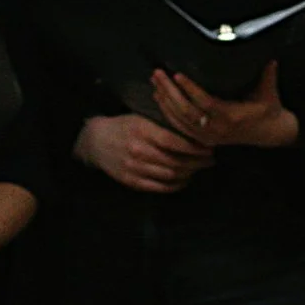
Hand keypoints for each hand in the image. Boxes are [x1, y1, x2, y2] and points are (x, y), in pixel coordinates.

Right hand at [75, 113, 215, 193]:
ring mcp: (134, 168)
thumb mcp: (141, 117)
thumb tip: (193, 126)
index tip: (208, 147)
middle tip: (210, 160)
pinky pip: (159, 187)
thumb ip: (163, 122)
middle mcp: (138, 150)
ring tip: (199, 169)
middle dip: (197, 162)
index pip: (174, 142)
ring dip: (189, 174)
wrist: (95, 141)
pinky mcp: (131, 181)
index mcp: (142, 130)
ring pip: (169, 175)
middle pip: (175, 161)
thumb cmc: (123, 126)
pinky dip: (176, 185)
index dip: (194, 147)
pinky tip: (185, 180)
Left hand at [149, 63, 299, 148]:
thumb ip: (268, 75)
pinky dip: (168, 113)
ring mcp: (209, 136)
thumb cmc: (269, 109)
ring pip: (180, 120)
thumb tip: (270, 57)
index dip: (190, 89)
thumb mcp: (269, 92)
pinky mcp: (204, 139)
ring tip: (155, 82)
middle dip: (169, 92)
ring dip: (165, 101)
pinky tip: (159, 98)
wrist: (270, 134)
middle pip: (186, 111)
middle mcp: (217, 128)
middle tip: (158, 74)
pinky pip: (180, 127)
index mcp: (231, 116)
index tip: (177, 75)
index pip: (205, 102)